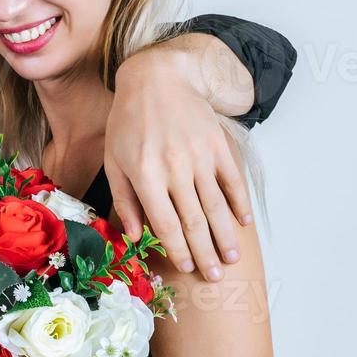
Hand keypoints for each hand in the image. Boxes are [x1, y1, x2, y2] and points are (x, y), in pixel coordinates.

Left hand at [107, 48, 252, 282]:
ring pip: (216, 205)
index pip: (166, 223)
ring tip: (231, 259)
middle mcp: (174, 168)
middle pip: (194, 221)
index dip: (178, 250)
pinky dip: (239, 203)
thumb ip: (124, 200)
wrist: (156, 79)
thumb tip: (135, 236)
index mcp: (145, 175)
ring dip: (226, 236)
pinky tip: (243, 223)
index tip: (187, 269)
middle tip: (215, 278)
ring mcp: (199, 156)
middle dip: (205, 253)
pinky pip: (232, 180)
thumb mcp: (114, 160)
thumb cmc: (129, 122)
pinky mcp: (217, 144)